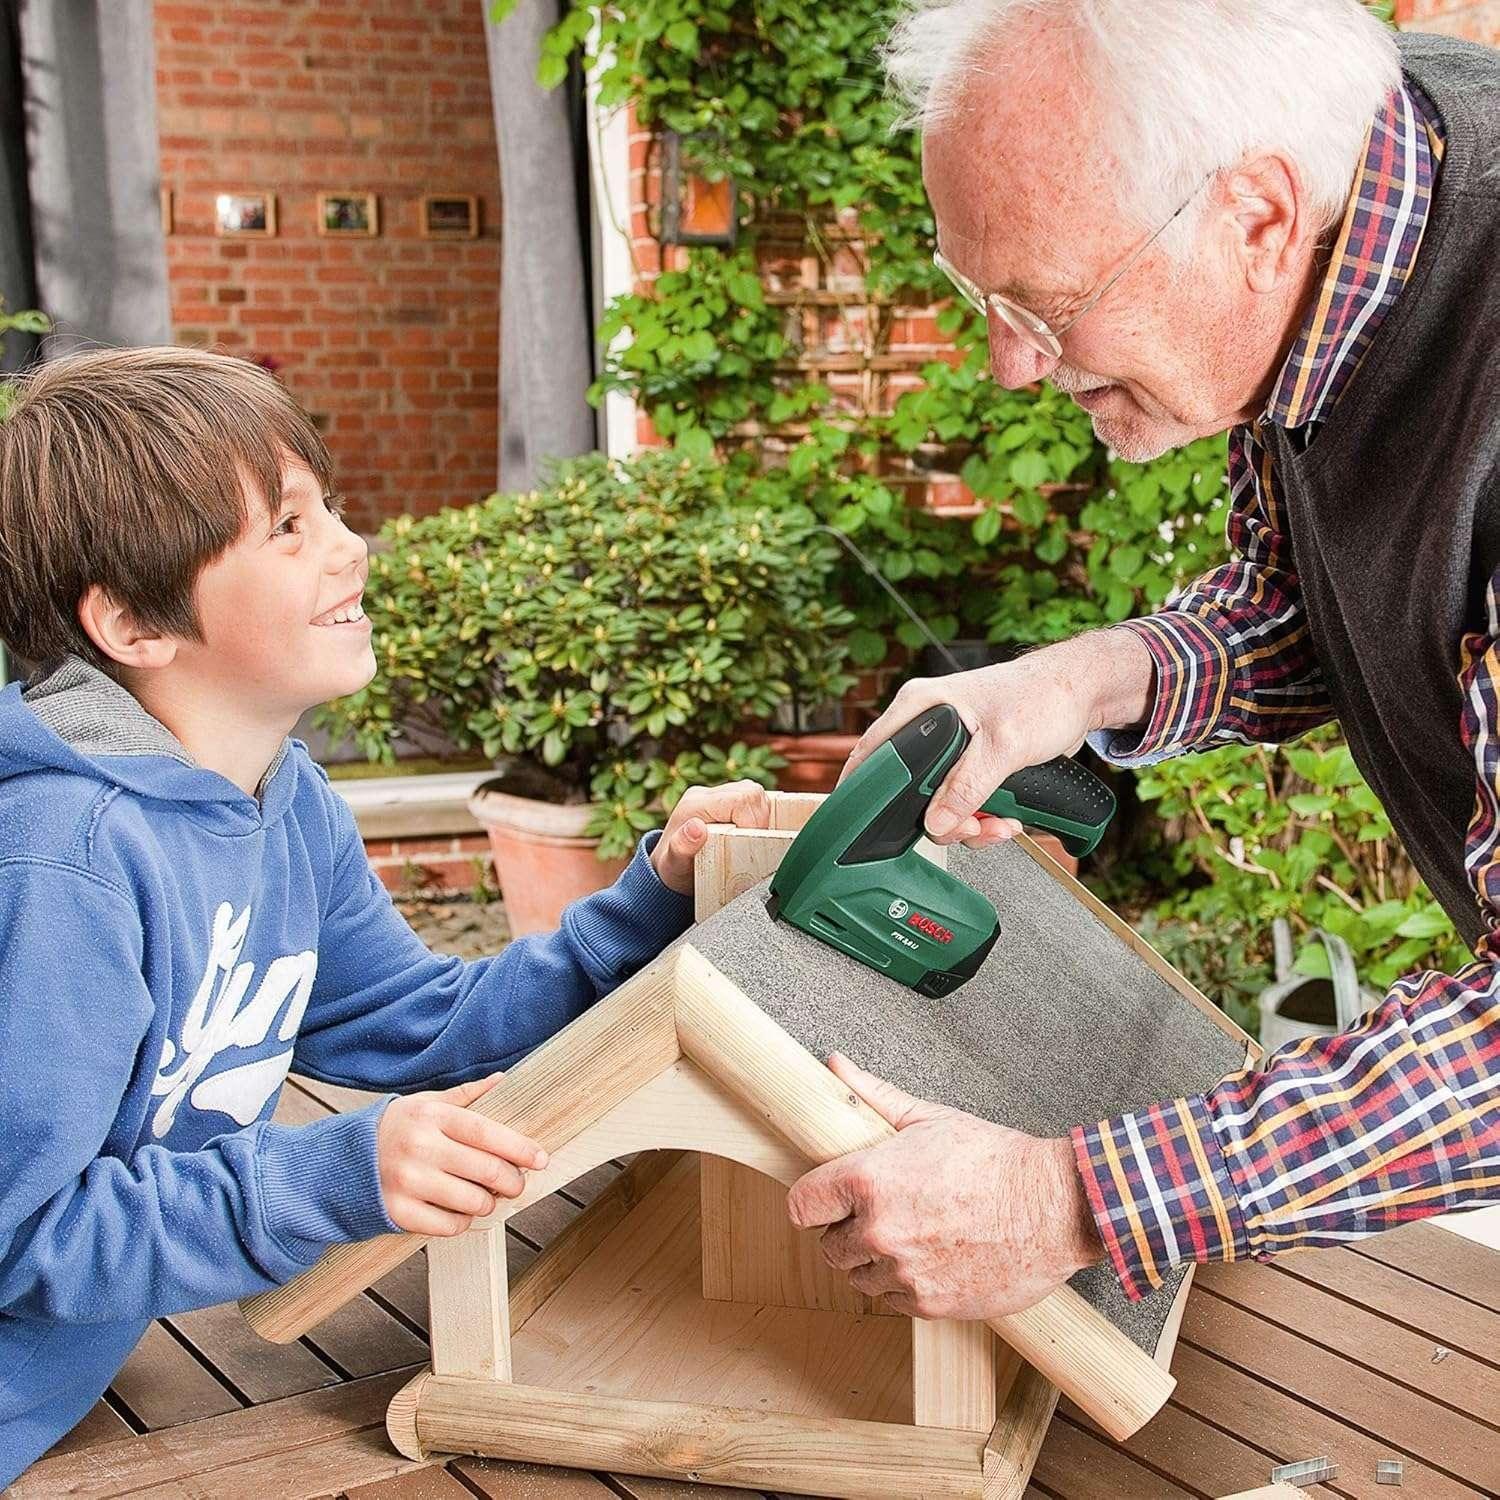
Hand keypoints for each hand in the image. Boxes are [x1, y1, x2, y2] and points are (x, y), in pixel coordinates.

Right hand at [377, 1073, 548, 1235]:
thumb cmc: (396, 1129)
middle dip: (512, 1181)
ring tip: (484, 1196)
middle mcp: (419, 1147)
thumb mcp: (426, 1102)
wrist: (343, 1161)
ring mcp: (407, 1182)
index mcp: (431, 1116)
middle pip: (486, 1170)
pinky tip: (458, 1209)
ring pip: (472, 1202)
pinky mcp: (398, 1212)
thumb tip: (502, 1081)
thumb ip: (466, 1095)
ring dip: (488, 1203)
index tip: (540, 1159)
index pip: (486, 1132)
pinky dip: (462, 1221)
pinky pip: (449, 1226)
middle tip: (516, 1183)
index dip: (519, 1148)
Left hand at [650, 778, 772, 894]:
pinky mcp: (725, 801)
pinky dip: (758, 816)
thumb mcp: (674, 864)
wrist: (667, 869)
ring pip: (754, 794)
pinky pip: (753, 800)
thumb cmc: (673, 869)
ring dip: (760, 817)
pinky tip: (750, 833)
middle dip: (759, 819)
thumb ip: (682, 847)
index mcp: (695, 804)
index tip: (749, 845)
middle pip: (751, 793)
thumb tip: (696, 827)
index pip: (741, 800)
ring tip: (750, 840)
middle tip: (752, 844)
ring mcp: (716, 795)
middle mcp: (705, 794)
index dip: (753, 822)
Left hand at [786, 1054, 1102, 1319]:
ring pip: (859, 1278)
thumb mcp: (929, 1118)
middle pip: (827, 1247)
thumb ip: (872, 1097)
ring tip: (911, 1234)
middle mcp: (879, 1231)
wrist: (1054, 1207)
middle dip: (846, 1230)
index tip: (826, 1200)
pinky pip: (893, 1300)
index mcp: (871, 1181)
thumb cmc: (995, 1159)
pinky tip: (931, 1257)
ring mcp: (904, 1272)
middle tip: (881, 1213)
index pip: (801, 1206)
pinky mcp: (930, 1305)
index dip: (812, 1202)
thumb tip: (833, 1066)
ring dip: (873, 1261)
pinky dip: (904, 1284)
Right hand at [838, 631, 1153, 842]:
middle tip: (971, 826)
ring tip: (1001, 825)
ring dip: (969, 825)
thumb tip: (936, 821)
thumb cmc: (1044, 697)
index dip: (868, 789)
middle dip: (943, 818)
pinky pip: (963, 802)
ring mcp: (951, 748)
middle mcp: (929, 725)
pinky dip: (982, 818)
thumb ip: (967, 785)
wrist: (1082, 694)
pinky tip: (1006, 819)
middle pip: (911, 790)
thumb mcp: (1004, 745)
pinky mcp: (971, 764)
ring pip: (939, 803)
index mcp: (922, 706)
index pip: (876, 751)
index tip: (876, 823)